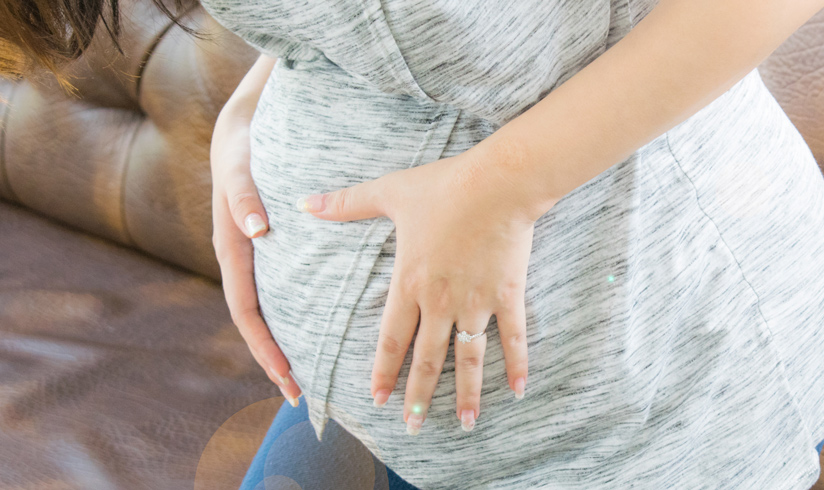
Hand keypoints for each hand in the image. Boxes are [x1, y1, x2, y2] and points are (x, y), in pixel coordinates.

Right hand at [210, 95, 302, 406]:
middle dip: (275, 361)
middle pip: (258, 323)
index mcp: (232, 251)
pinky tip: (318, 331)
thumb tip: (257, 231)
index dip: (263, 346)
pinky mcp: (271, 251)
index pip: (247, 311)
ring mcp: (256, 258)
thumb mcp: (239, 169)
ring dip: (286, 345)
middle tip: (300, 396)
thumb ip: (243, 198)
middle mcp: (243, 260)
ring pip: (269, 311)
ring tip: (308, 379)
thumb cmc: (241, 149)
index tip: (285, 373)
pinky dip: (296, 316)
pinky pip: (281, 291)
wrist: (238, 129)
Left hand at [297, 141, 549, 434]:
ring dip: (467, 394)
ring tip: (467, 423)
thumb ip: (347, 203)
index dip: (384, 372)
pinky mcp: (507, 295)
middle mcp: (442, 302)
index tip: (378, 399)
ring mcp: (477, 302)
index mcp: (410, 283)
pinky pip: (512, 338)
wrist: (500, 182)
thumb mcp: (390, 192)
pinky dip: (516, 365)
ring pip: (469, 359)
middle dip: (419, 397)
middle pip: (428, 360)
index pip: (391, 340)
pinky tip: (517, 391)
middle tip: (414, 427)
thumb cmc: (445, 185)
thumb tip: (306, 202)